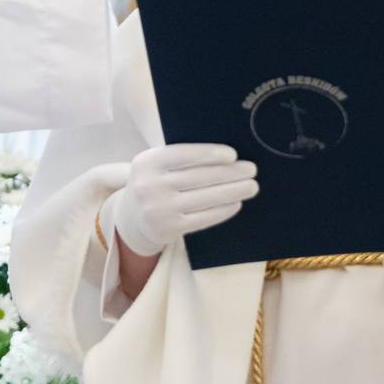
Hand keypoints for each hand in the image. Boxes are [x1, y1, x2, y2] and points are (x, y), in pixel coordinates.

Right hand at [111, 143, 257, 257]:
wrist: (131, 218)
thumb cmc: (155, 182)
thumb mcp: (156, 165)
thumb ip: (181, 157)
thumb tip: (226, 155)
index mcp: (147, 162)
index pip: (183, 154)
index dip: (210, 154)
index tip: (233, 155)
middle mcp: (150, 186)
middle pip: (199, 177)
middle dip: (230, 173)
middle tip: (252, 170)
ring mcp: (159, 209)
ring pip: (205, 198)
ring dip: (233, 191)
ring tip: (251, 186)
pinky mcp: (169, 229)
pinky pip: (204, 217)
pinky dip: (223, 209)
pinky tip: (236, 203)